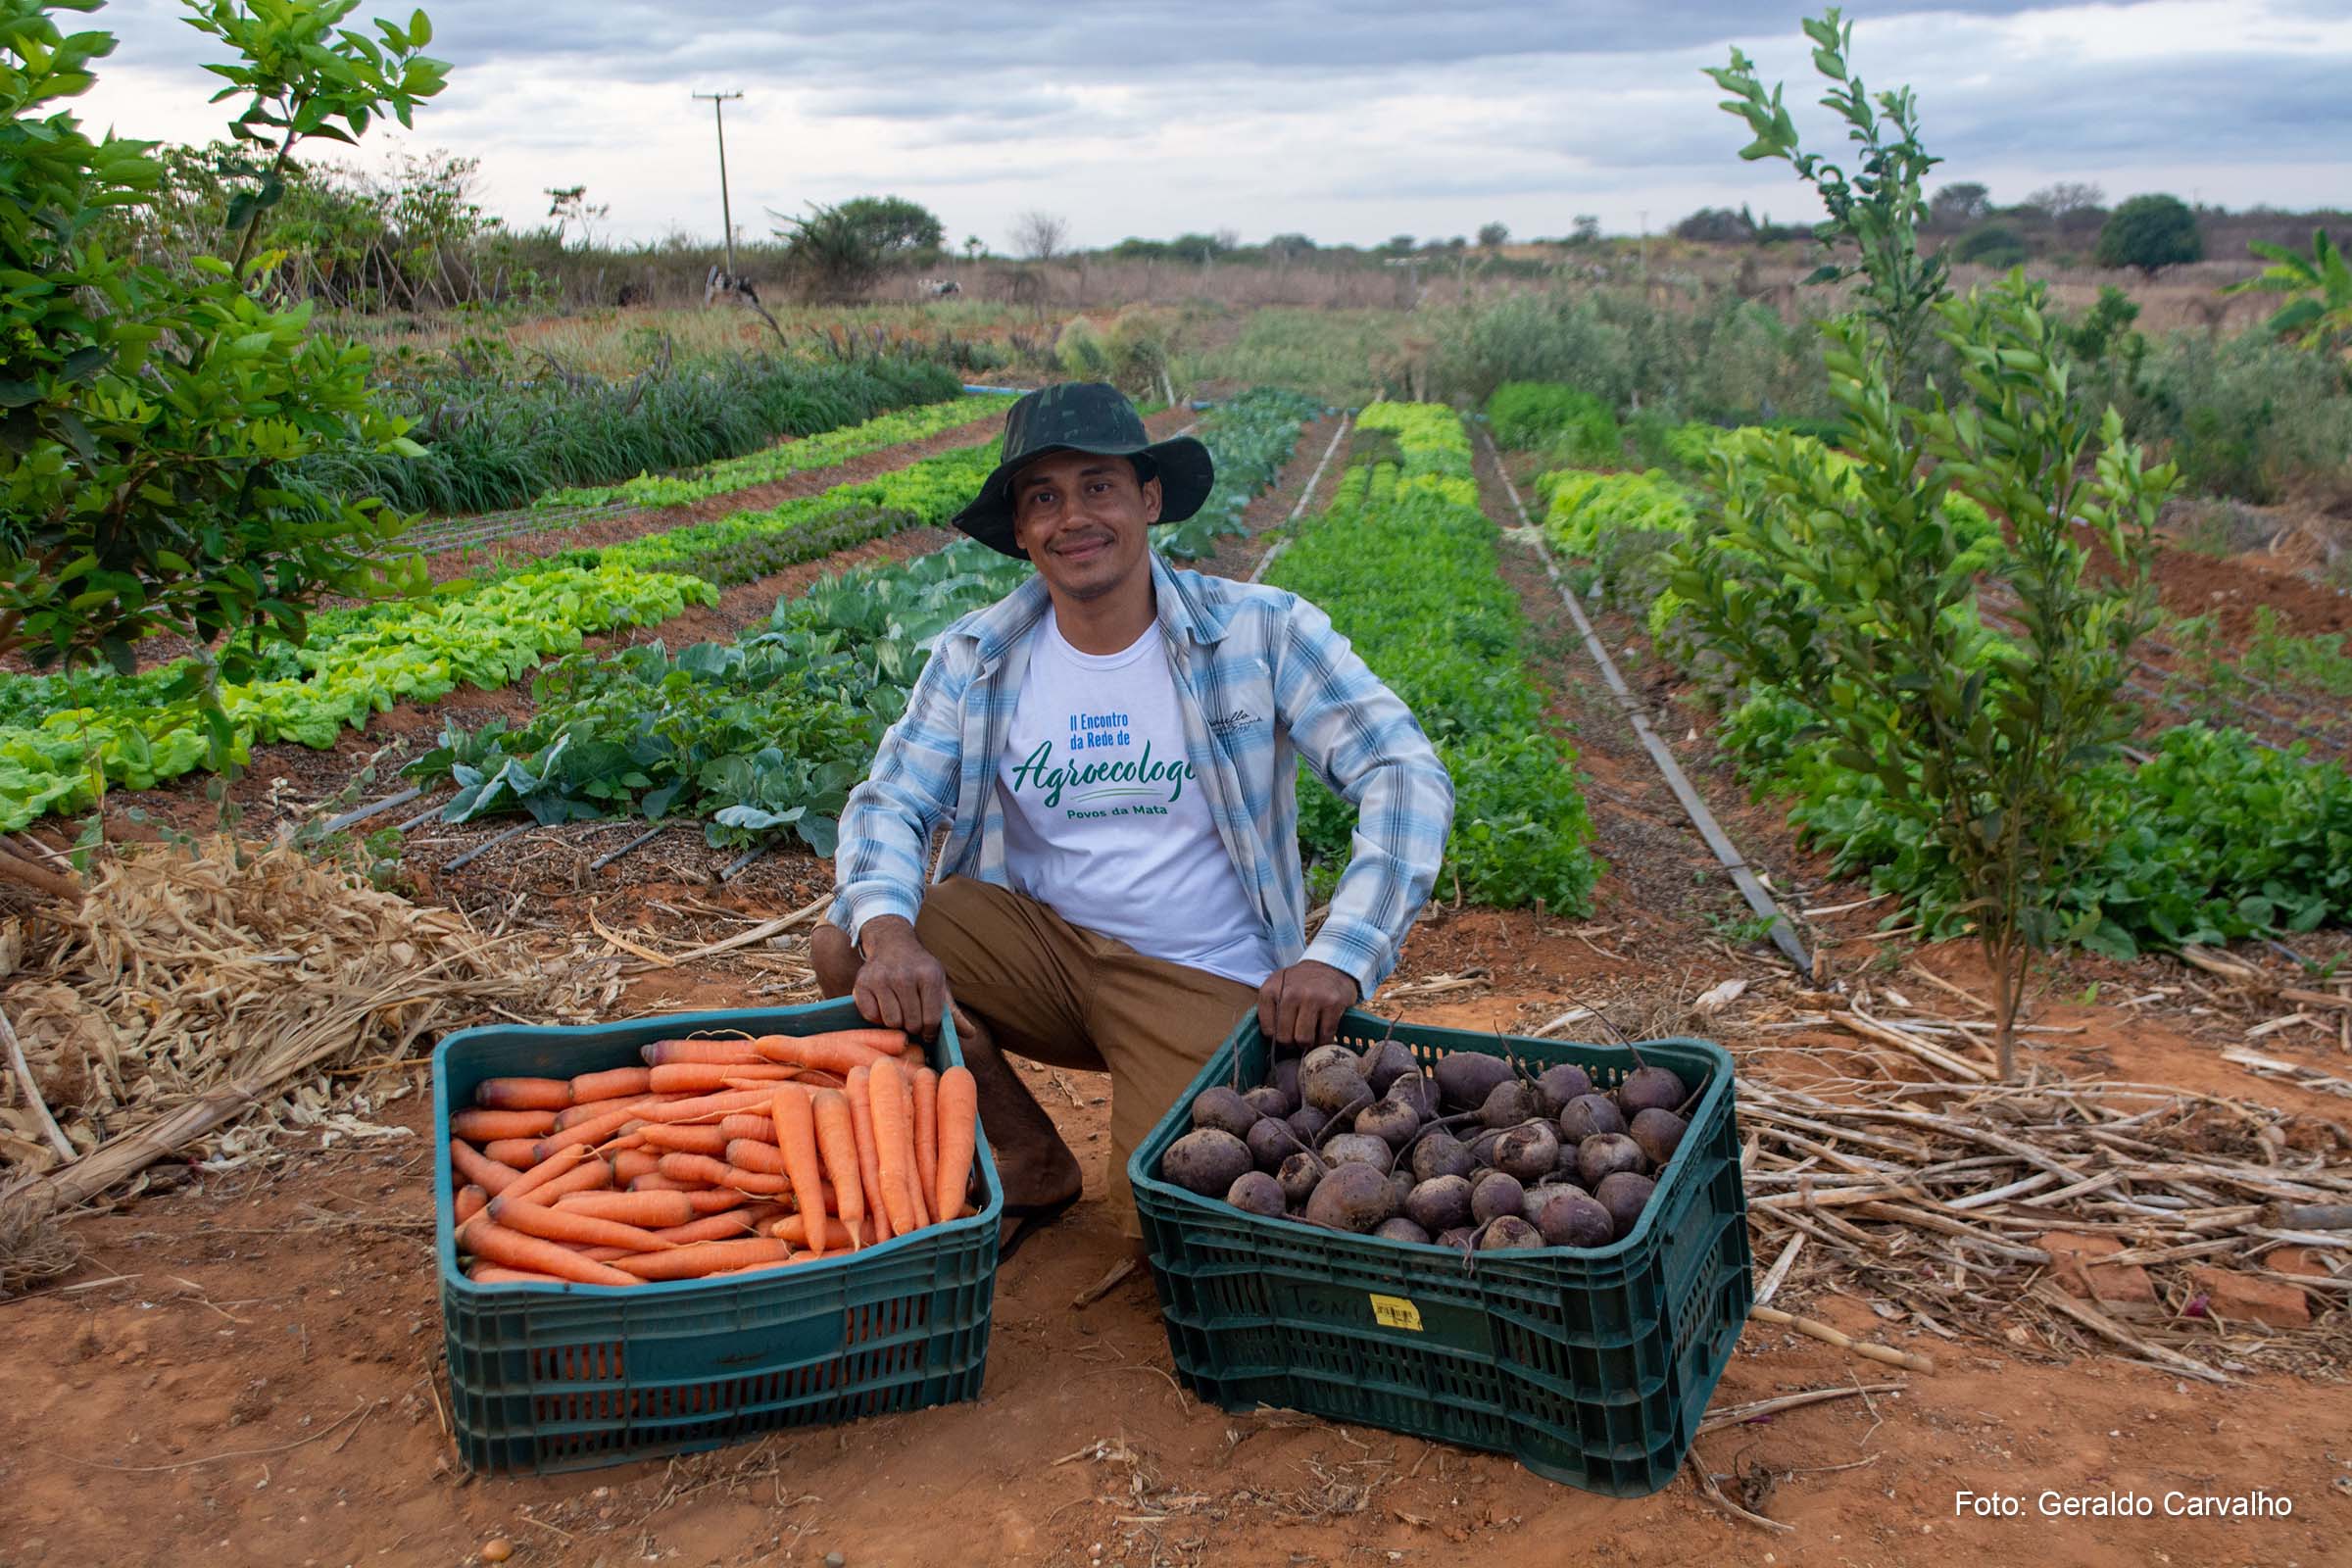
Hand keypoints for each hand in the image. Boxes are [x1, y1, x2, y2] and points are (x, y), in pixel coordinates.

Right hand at [850, 916, 950, 1038]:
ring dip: (895, 1022)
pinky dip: (877, 1016)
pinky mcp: (861, 983)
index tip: (928, 1029)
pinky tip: (883, 1005)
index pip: (931, 1019)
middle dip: (913, 1027)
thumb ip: (953, 1012)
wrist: (892, 943)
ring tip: (899, 1010)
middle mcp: (904, 975)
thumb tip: (971, 1035)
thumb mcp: (939, 985)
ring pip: (890, 1022)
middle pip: (910, 1023)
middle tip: (912, 1019)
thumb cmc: (919, 970)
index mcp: (929, 975)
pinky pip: (871, 1016)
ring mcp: (881, 978)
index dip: (930, 1030)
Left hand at [1257, 959, 1358, 1052]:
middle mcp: (1290, 993)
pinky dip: (1325, 1040)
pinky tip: (1323, 1033)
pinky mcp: (1333, 1004)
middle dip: (1292, 1043)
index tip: (1284, 1033)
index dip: (1276, 1038)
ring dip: (1308, 1044)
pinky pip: (1325, 1036)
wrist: (1329, 965)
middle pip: (1285, 1038)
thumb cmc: (1300, 982)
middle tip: (1298, 1037)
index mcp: (1271, 990)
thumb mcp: (1276, 987)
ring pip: (1304, 1039)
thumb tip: (1270, 1042)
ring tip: (1310, 1036)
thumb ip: (1269, 1009)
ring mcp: (1312, 998)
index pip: (1268, 1030)